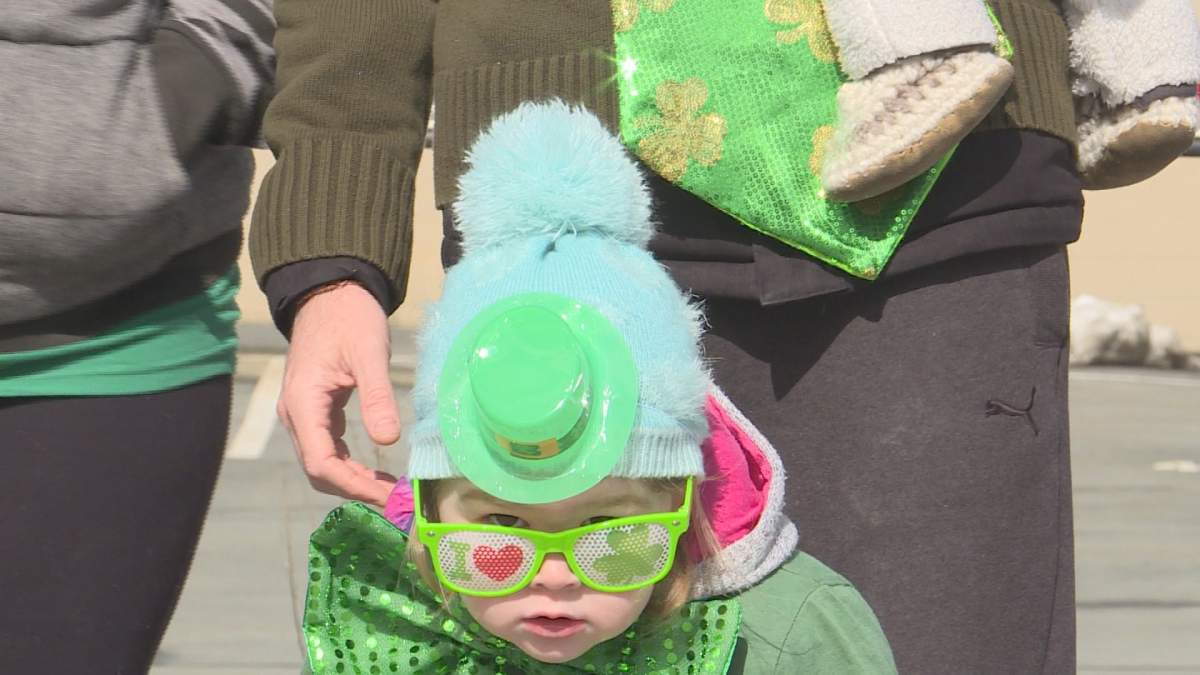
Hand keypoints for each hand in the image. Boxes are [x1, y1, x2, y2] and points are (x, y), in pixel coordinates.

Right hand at [279, 281, 399, 504]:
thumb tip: (388, 439)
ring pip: (323, 463)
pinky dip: (350, 466)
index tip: (388, 496)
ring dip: (354, 481)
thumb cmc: (349, 318)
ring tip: (390, 491)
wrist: (329, 293)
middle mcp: (295, 414)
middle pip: (319, 471)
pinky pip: (328, 449)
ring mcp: (303, 414)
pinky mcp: (316, 411)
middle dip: (355, 490)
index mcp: (303, 403)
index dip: (353, 486)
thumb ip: (377, 395)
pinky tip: (376, 472)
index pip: (321, 463)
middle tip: (396, 501)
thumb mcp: (369, 353)